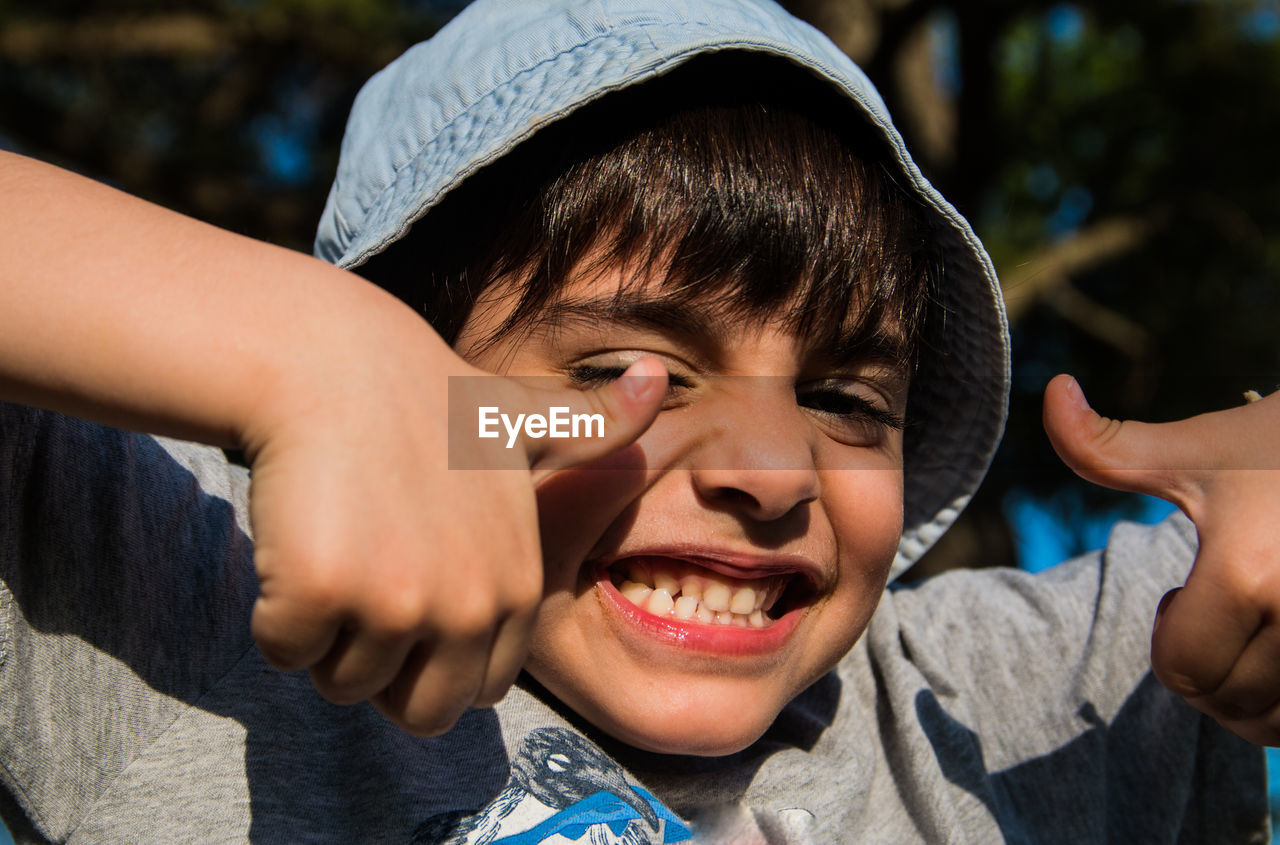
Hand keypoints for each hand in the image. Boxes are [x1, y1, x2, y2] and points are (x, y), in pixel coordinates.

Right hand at [243, 300, 665, 735]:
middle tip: (368, 577)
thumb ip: (589, 428)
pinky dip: (276, 612)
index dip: (433, 656)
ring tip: (339, 540)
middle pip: (417, 712)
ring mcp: (396, 601)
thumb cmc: (422, 396)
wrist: (331, 361)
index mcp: (517, 586)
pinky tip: (298, 537)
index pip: (475, 692)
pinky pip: (283, 650)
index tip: (413, 582)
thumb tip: (657, 378)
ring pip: (342, 683)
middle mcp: (468, 605)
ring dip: (327, 633)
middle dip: (382, 667)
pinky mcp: (321, 592)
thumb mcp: (520, 414)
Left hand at [1043, 373, 1279, 744]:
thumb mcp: (1197, 448)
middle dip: (1209, 666)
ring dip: (1257, 693)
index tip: (1184, 593)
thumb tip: (1052, 390)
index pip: (1182, 670)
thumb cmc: (1278, 446)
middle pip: (1229, 703)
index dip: (1168, 638)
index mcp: (1249, 573)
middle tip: (1222, 610)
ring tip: (1257, 627)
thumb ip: (1108, 445)